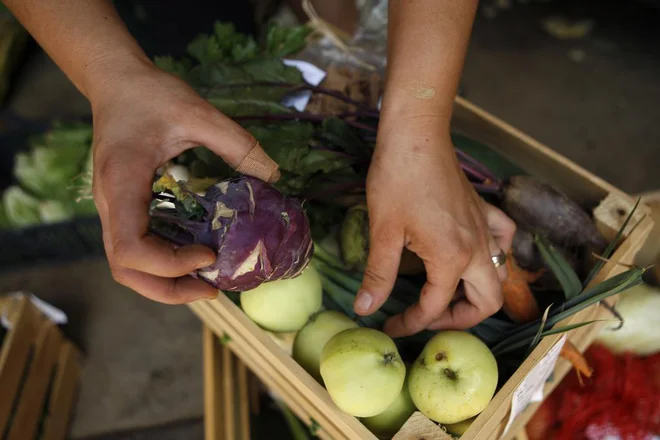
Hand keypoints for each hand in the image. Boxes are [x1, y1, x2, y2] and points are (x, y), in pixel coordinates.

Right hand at [88, 56, 277, 303]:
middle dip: (168, 289)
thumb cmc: (151, 94)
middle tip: (213, 290)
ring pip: (125, 264)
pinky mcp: (121, 206)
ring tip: (206, 282)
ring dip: (163, 281)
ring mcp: (112, 207)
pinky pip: (134, 247)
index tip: (208, 255)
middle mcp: (110, 203)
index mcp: (121, 183)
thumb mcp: (199, 112)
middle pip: (124, 268)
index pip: (130, 248)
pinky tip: (193, 258)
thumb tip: (275, 177)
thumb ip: (237, 143)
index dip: (169, 264)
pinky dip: (161, 263)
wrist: (116, 81)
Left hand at [354, 117, 515, 336]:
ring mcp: (486, 228)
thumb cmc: (397, 179)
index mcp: (452, 258)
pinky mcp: (484, 211)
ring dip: (479, 293)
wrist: (416, 135)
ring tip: (448, 294)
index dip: (411, 323)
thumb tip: (365, 308)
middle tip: (426, 316)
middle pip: (487, 302)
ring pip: (499, 274)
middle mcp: (478, 247)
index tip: (389, 325)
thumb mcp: (384, 232)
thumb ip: (378, 275)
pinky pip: (503, 239)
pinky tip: (474, 253)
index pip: (435, 306)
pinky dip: (496, 253)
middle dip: (458, 319)